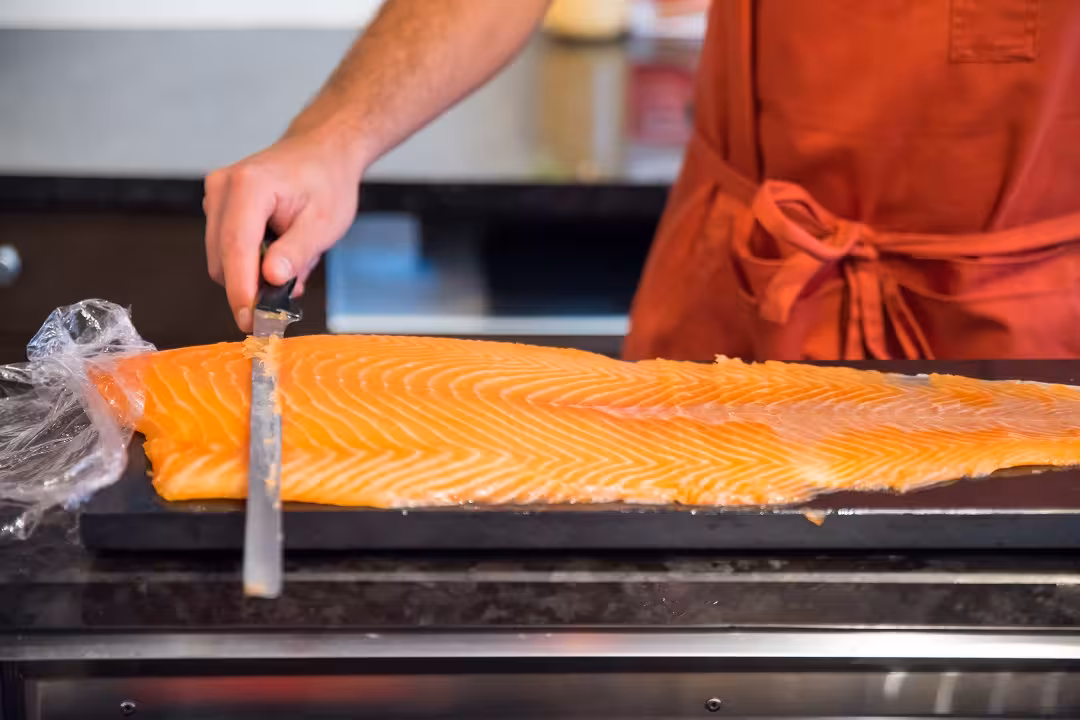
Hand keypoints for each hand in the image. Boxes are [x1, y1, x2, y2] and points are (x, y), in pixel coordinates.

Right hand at [204, 131, 362, 331]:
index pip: (236, 249)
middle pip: (222, 259)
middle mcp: (222, 188)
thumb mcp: (324, 223)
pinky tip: (276, 254)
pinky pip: (225, 248)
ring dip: (250, 275)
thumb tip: (271, 280)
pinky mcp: (217, 206)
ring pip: (221, 258)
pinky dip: (248, 262)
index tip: (251, 322)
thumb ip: (297, 251)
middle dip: (248, 287)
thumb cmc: (327, 182)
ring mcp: (215, 196)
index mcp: (249, 186)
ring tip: (289, 263)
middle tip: (285, 300)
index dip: (241, 291)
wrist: (322, 152)